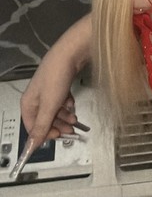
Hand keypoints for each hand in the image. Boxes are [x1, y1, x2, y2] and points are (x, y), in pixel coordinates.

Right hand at [20, 14, 91, 150]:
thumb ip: (41, 126)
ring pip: (54, 110)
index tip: (57, 138)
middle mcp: (36, 97)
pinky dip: (67, 104)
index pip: (31, 126)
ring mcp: (48, 89)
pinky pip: (61, 100)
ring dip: (64, 117)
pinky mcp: (59, 83)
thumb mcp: (49, 105)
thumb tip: (31, 146)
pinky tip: (73, 104)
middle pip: (44, 118)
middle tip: (71, 130)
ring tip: (75, 120)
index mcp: (28, 102)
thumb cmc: (57, 78)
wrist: (72, 52)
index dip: (43, 134)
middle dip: (57, 126)